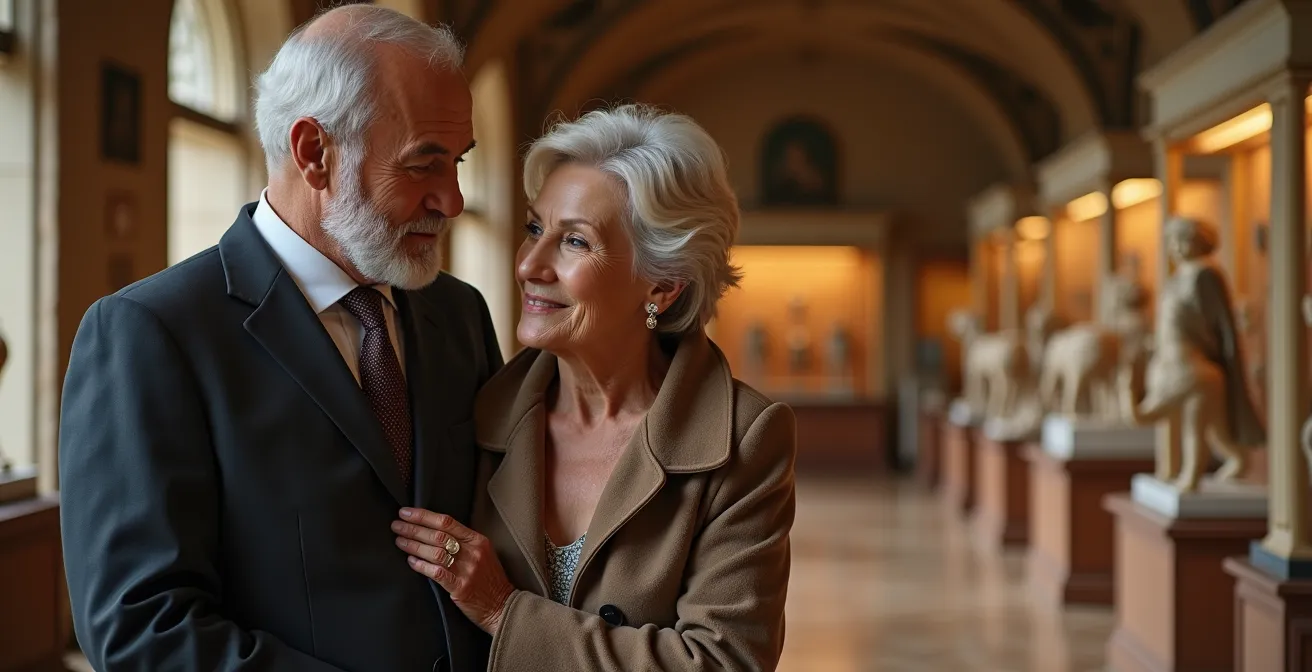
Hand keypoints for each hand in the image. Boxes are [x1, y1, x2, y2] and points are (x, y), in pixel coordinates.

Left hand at [393, 508, 515, 634]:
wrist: (502, 606)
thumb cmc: (489, 580)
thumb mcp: (483, 554)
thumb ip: (463, 542)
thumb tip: (433, 532)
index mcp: (478, 540)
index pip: (447, 522)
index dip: (423, 515)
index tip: (405, 513)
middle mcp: (473, 552)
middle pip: (438, 535)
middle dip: (414, 528)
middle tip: (396, 525)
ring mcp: (467, 570)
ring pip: (435, 552)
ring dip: (414, 545)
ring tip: (399, 541)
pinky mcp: (461, 587)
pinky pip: (436, 572)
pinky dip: (421, 565)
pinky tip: (410, 562)